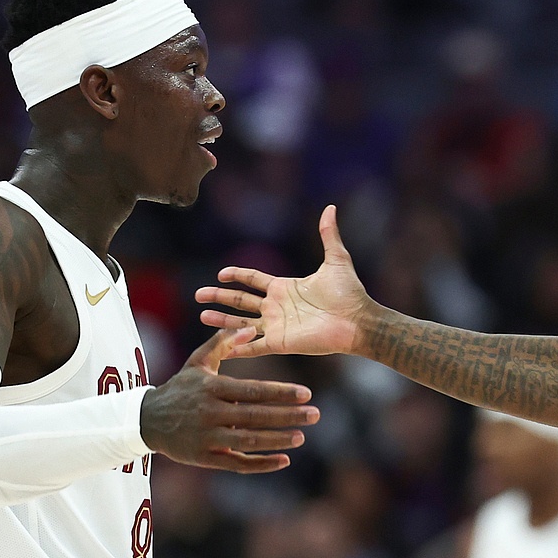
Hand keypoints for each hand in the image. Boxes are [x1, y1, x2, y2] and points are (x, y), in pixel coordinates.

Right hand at [139, 329, 317, 473]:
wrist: (146, 420)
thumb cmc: (181, 387)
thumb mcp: (198, 361)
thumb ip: (224, 341)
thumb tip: (252, 328)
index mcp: (212, 388)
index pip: (253, 390)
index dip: (281, 393)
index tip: (306, 393)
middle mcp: (209, 412)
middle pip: (255, 416)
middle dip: (287, 416)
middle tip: (315, 414)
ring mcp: (206, 437)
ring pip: (248, 441)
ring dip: (277, 440)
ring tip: (301, 436)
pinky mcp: (204, 457)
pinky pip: (237, 463)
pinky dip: (261, 464)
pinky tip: (284, 460)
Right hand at [197, 206, 370, 359]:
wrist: (358, 320)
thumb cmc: (349, 293)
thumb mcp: (336, 259)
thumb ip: (328, 235)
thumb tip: (330, 208)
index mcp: (285, 288)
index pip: (253, 280)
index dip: (237, 276)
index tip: (221, 274)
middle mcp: (277, 307)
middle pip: (241, 301)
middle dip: (219, 298)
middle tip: (198, 295)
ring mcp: (277, 326)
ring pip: (242, 323)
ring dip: (222, 321)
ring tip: (202, 315)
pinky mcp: (281, 343)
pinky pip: (254, 346)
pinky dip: (237, 348)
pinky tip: (222, 349)